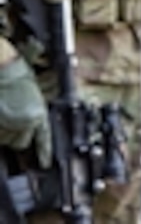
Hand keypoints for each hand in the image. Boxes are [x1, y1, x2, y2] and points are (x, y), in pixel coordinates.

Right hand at [0, 39, 50, 167]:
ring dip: (3, 132)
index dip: (44, 153)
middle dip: (17, 135)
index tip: (45, 164)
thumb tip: (32, 126)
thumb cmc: (17, 75)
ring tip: (4, 113)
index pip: (44, 139)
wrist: (3, 68)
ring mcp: (7, 124)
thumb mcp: (34, 94)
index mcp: (39, 114)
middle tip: (13, 120)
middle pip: (21, 142)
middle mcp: (24, 122)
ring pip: (5, 140)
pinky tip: (1, 117)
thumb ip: (34, 112)